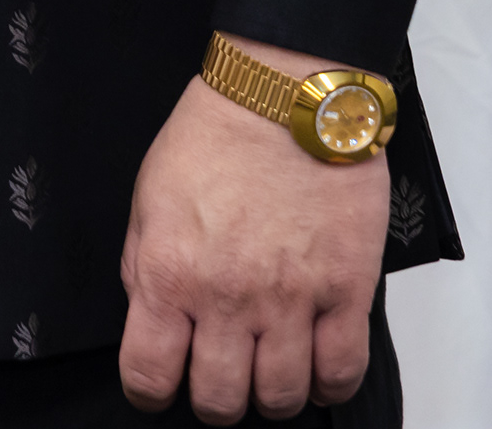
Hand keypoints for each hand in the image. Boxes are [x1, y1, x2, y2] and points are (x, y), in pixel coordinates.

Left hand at [117, 39, 387, 419]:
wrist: (285, 93)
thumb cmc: (215, 136)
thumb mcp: (148, 200)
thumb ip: (144, 268)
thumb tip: (154, 321)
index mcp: (171, 274)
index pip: (148, 375)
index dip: (150, 392)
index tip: (160, 384)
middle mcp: (229, 297)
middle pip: (220, 400)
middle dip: (214, 401)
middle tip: (221, 376)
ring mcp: (293, 297)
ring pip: (282, 397)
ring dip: (271, 397)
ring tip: (269, 372)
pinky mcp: (347, 288)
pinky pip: (342, 369)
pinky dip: (329, 385)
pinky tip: (317, 371)